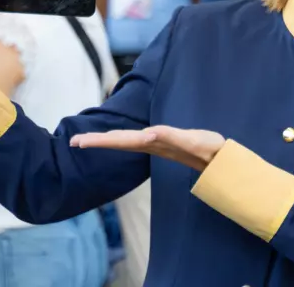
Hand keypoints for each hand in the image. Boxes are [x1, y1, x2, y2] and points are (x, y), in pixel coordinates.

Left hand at [69, 125, 224, 172]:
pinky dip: (125, 138)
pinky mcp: (164, 141)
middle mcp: (152, 144)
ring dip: (107, 140)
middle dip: (96, 141)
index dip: (99, 141)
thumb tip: (148, 133)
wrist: (221, 160)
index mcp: (153, 144)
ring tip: (87, 141)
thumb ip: (171, 137)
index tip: (78, 142)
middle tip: (72, 142)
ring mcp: (157, 144)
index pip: (121, 140)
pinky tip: (115, 139)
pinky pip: (139, 139)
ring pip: (126, 140)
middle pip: (119, 141)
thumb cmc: (207, 150)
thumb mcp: (191, 141)